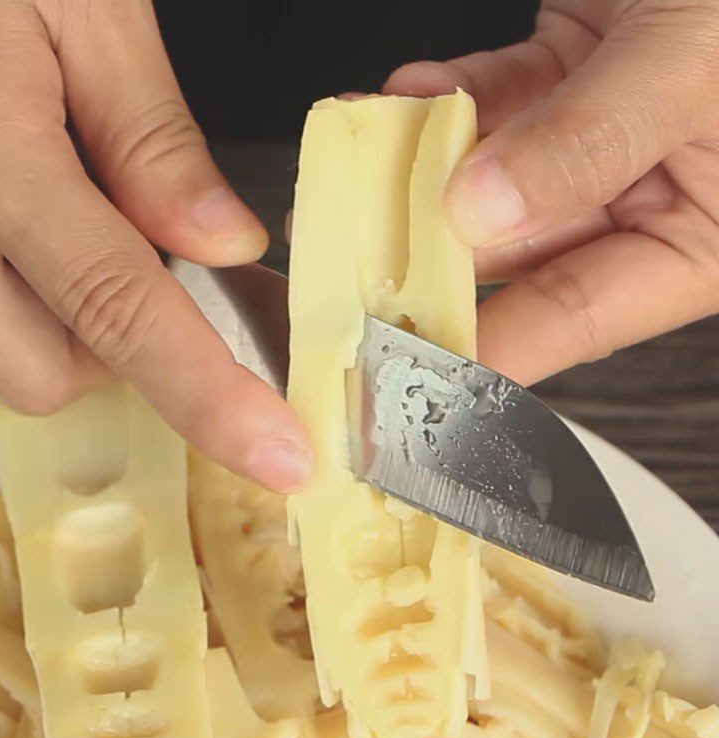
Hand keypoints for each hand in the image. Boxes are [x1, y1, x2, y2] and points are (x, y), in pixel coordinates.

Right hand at [0, 0, 311, 491]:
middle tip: (149, 265)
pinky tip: (30, 239)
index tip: (277, 455)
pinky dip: (22, 312)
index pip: (123, 310)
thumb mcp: (84, 7)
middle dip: (126, 350)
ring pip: (5, 363)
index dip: (210, 397)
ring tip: (81, 232)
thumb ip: (154, 139)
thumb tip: (224, 244)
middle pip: (54, 373)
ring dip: (71, 328)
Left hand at [386, 0, 718, 383]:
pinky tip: (396, 105)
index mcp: (695, 240)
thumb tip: (482, 210)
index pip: (575, 318)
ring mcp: (596, 137)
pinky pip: (491, 99)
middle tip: (352, 277)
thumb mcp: (692, 69)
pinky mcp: (565, 73)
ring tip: (350, 187)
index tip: (410, 370)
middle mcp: (643, 197)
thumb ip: (588, 142)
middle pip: (516, 253)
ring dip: (418, 178)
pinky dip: (441, 102)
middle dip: (429, 261)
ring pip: (489, 178)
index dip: (490, 349)